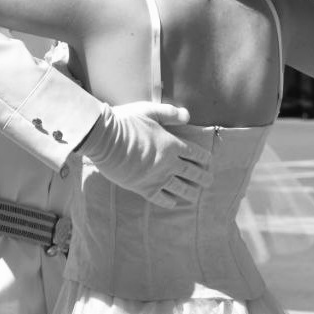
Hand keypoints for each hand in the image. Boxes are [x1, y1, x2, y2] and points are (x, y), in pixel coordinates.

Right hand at [78, 102, 212, 207]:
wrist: (104, 139)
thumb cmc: (126, 122)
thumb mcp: (149, 110)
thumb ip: (169, 113)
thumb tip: (188, 116)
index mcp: (171, 144)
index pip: (194, 153)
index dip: (203, 158)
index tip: (209, 162)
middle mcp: (168, 163)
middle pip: (191, 172)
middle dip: (202, 177)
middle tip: (209, 182)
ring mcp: (156, 177)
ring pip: (179, 188)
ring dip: (190, 192)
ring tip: (196, 195)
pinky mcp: (143, 187)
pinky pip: (160, 198)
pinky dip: (169, 201)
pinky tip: (173, 203)